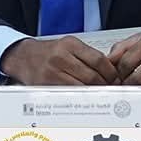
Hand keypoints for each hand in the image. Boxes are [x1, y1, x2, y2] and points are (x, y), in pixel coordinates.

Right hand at [0, 36, 118, 86]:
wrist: (23, 57)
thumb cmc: (48, 52)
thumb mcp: (67, 46)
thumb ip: (86, 56)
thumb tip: (110, 71)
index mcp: (70, 44)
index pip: (98, 59)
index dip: (111, 72)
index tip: (116, 78)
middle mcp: (61, 56)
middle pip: (92, 75)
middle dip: (105, 85)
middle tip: (111, 89)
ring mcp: (53, 71)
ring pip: (82, 86)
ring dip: (94, 92)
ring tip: (100, 94)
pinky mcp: (47, 84)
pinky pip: (70, 93)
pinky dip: (81, 96)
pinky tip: (85, 97)